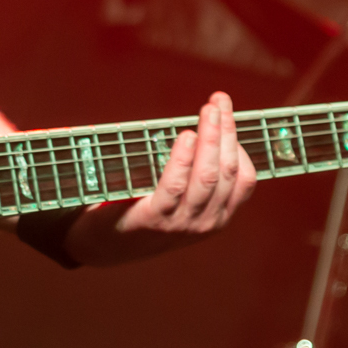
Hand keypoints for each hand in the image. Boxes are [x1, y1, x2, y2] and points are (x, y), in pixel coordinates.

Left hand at [64, 91, 256, 266]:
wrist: (102, 246)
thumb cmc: (145, 213)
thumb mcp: (183, 203)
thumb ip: (198, 176)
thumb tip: (207, 127)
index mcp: (218, 217)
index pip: (245, 179)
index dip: (240, 144)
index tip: (228, 116)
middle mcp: (206, 223)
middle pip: (227, 170)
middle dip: (226, 131)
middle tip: (219, 101)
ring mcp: (182, 224)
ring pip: (207, 175)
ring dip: (211, 137)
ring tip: (208, 110)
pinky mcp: (154, 219)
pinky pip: (175, 185)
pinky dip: (183, 159)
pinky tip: (185, 137)